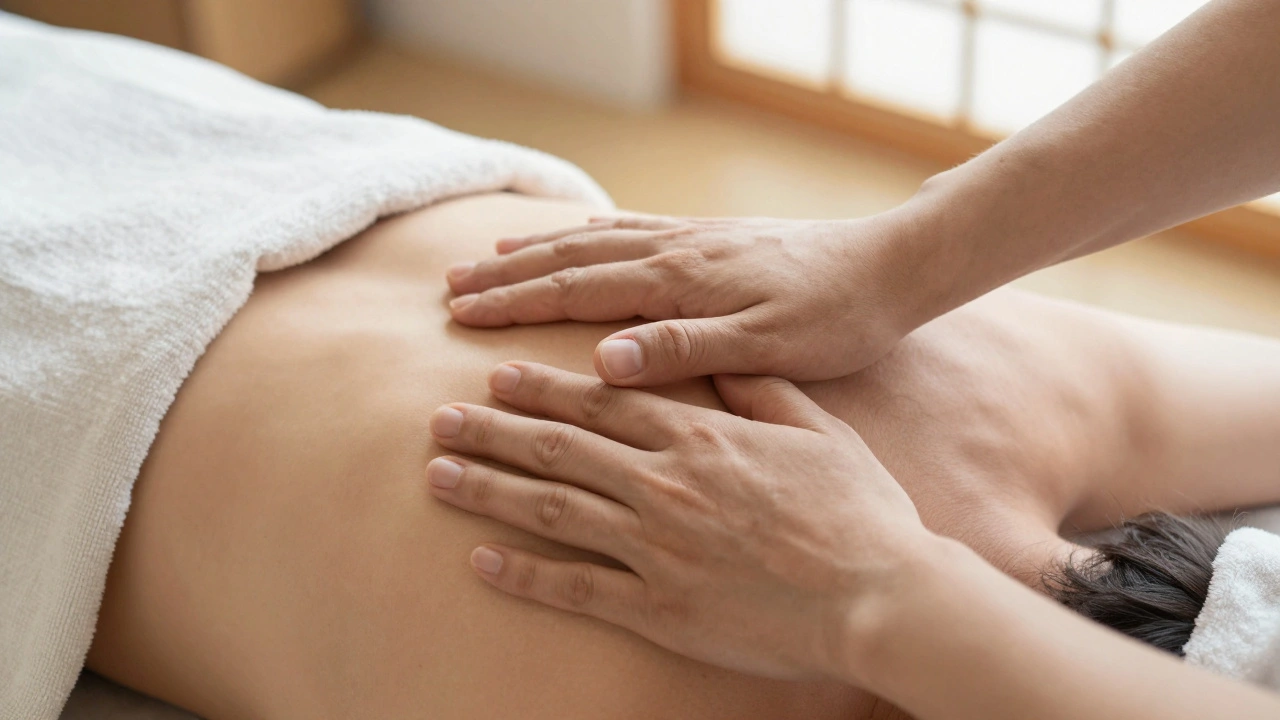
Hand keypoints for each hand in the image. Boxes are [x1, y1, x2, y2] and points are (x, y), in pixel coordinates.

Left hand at [425, 362, 930, 681]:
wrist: (880, 595)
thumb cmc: (858, 510)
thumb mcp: (816, 429)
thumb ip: (758, 390)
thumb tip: (716, 358)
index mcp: (699, 437)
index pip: (601, 402)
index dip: (542, 387)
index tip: (496, 375)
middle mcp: (664, 483)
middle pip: (558, 448)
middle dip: (492, 430)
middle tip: (439, 417)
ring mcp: (656, 546)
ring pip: (551, 508)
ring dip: (488, 489)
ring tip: (436, 475)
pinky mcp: (660, 606)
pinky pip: (575, 587)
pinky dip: (524, 573)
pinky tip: (481, 560)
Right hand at [444, 214, 921, 386]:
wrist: (890, 267)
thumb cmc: (835, 318)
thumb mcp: (766, 347)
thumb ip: (685, 350)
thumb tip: (604, 360)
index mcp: (680, 282)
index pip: (577, 289)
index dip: (514, 303)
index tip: (459, 314)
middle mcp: (677, 251)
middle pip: (572, 256)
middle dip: (507, 272)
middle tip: (450, 285)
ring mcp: (693, 239)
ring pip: (597, 237)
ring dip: (538, 247)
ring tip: (490, 252)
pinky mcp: (712, 238)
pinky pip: (633, 227)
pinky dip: (590, 231)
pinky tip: (578, 234)